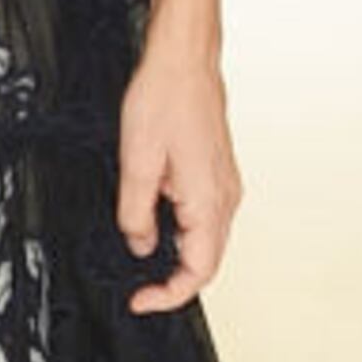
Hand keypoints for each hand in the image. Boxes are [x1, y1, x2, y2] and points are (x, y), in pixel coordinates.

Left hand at [116, 45, 237, 314]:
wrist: (184, 60)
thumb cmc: (165, 97)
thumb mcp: (136, 161)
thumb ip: (136, 213)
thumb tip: (140, 245)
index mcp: (209, 200)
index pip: (199, 271)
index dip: (169, 295)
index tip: (140, 300)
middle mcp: (225, 197)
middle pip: (207, 261)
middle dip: (173, 282)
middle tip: (138, 289)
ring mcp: (225, 185)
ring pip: (207, 241)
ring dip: (177, 256)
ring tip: (142, 258)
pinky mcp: (217, 174)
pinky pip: (204, 218)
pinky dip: (182, 232)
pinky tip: (156, 223)